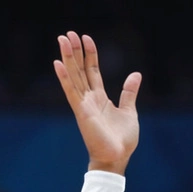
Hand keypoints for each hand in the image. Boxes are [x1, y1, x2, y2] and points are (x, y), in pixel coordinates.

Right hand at [53, 31, 141, 174]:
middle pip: (79, 69)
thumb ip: (129, 93)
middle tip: (68, 33)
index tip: (86, 38)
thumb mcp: (129, 111)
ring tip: (62, 39)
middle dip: (75, 51)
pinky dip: (64, 78)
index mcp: (100, 97)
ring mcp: (84, 104)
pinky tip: (57, 64)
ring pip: (73, 76)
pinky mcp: (81, 112)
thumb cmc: (122, 140)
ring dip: (67, 58)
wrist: (117, 158)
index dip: (90, 54)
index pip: (92, 71)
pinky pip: (71, 92)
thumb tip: (135, 74)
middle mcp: (89, 99)